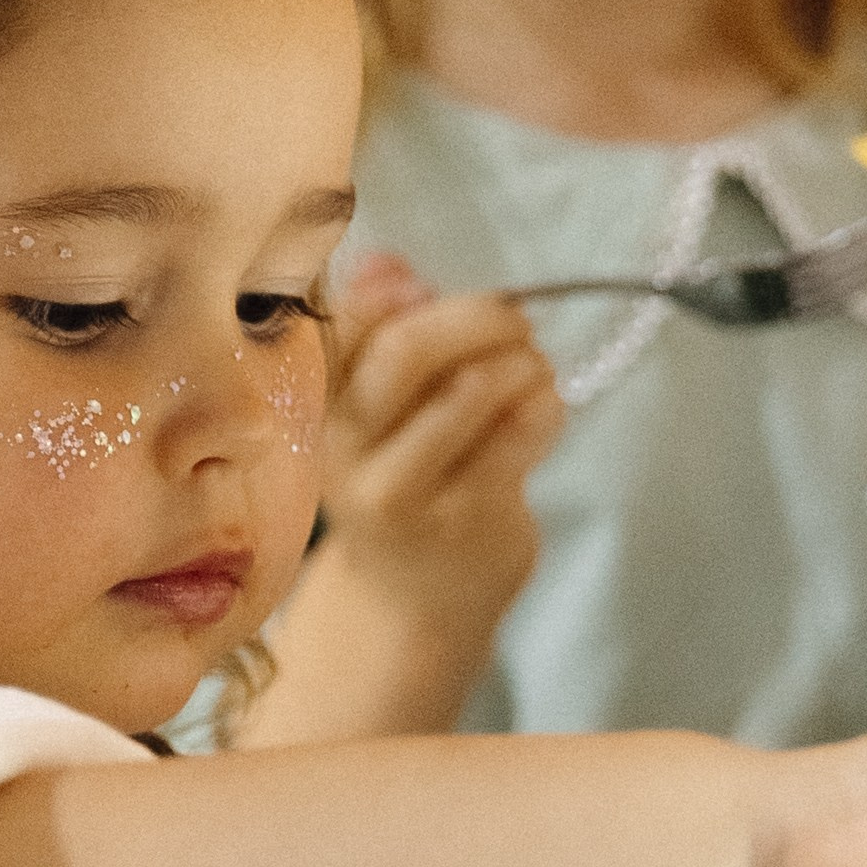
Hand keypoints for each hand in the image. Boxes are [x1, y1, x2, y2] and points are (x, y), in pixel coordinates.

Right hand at [238, 256, 565, 743]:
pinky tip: (545, 406)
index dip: (386, 294)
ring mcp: (408, 493)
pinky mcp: (468, 521)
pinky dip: (545, 405)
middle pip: (407, 354)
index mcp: (321, 413)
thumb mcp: (376, 415)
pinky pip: (519, 435)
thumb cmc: (402, 485)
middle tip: (514, 317)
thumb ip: (380, 335)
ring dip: (520, 361)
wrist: (411, 605)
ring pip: (472, 392)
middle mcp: (350, 454)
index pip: (340, 331)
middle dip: (474, 317)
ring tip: (533, 365)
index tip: (423, 284)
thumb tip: (387, 261)